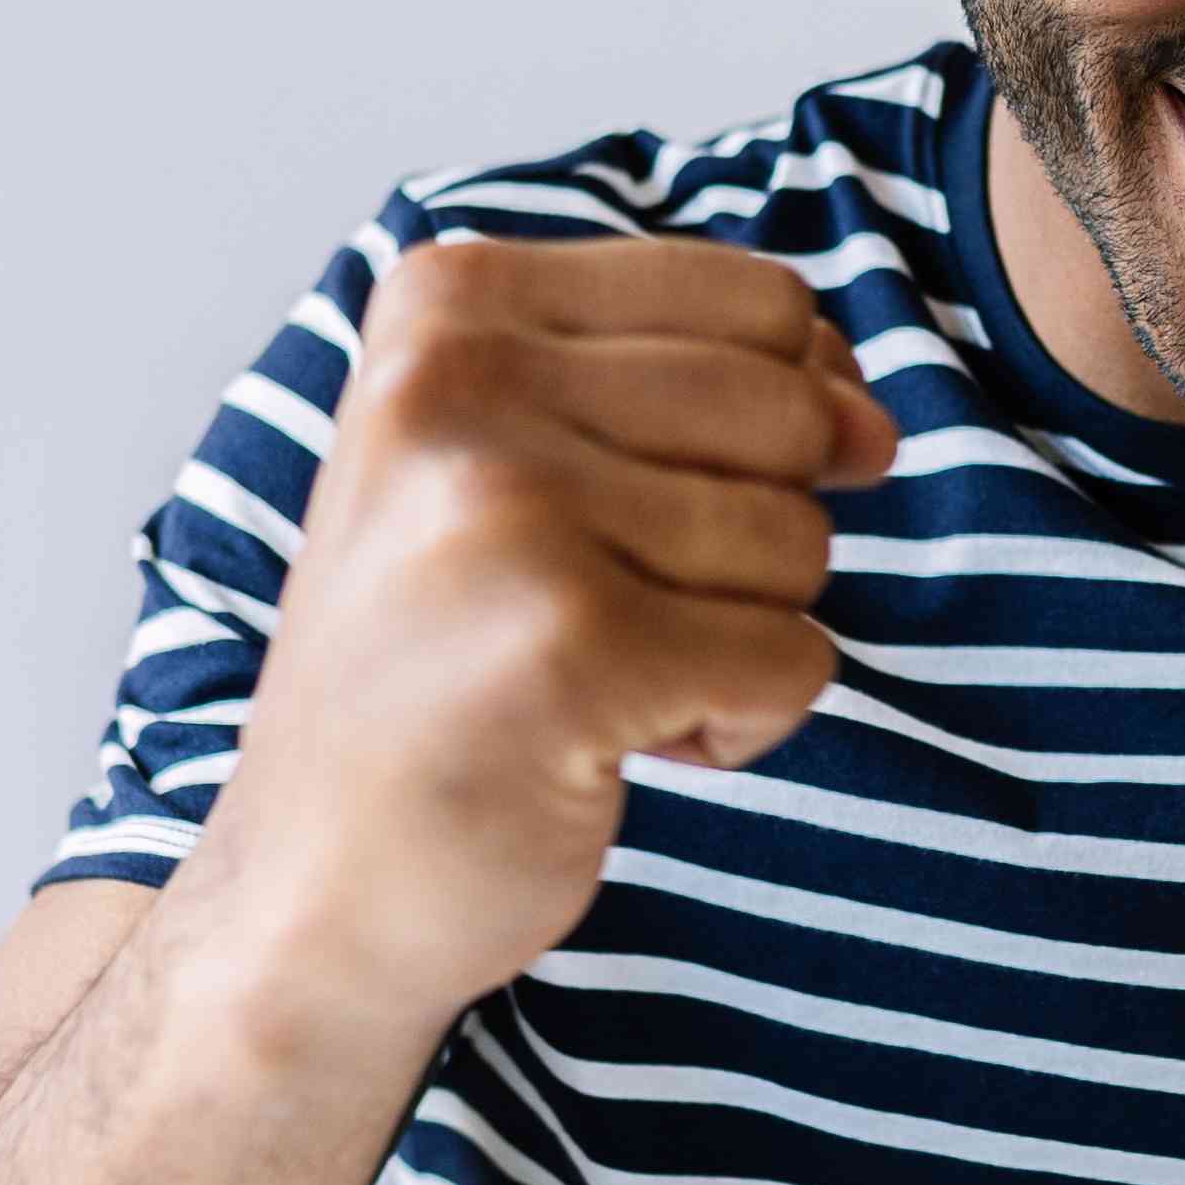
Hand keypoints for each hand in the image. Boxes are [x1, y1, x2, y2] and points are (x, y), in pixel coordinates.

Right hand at [170, 232, 894, 1040]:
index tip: (643, 505)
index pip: (764, 303)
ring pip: (799, 541)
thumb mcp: (524, 461)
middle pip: (792, 416)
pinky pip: (794, 659)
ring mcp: (509, 513)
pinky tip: (610, 743)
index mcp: (447, 303)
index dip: (770, 420)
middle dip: (750, 537)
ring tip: (591, 677)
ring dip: (733, 638)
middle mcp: (458, 383)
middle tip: (600, 608)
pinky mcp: (571, 649)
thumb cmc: (442, 663)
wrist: (312, 880)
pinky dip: (740, 723)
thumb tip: (871, 419)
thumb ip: (700, 390)